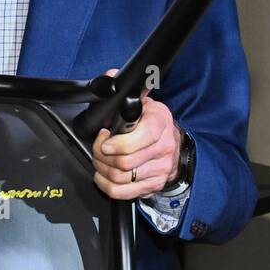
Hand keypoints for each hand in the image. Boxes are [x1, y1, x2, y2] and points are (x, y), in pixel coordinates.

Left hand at [91, 69, 182, 199]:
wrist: (171, 142)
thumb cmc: (149, 121)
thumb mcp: (140, 101)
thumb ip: (123, 90)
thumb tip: (111, 76)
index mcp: (160, 122)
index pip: (139, 139)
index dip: (115, 143)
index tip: (104, 139)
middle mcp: (164, 147)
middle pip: (125, 163)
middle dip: (101, 156)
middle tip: (98, 148)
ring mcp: (161, 169)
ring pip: (121, 178)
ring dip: (102, 170)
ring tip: (100, 159)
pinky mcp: (154, 185)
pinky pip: (123, 193)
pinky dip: (107, 186)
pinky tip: (103, 175)